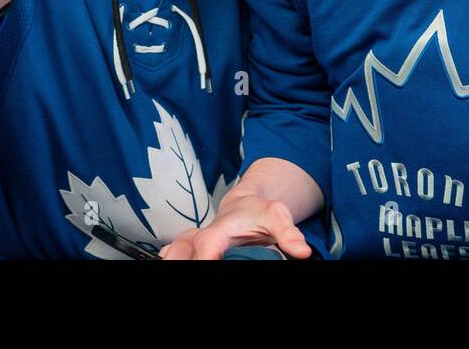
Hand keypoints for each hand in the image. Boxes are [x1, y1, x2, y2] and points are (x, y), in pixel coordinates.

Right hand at [159, 188, 310, 259]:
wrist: (246, 205)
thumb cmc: (259, 212)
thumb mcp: (277, 217)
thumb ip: (288, 234)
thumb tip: (302, 251)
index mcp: (222, 228)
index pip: (208, 244)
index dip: (205, 256)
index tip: (208, 262)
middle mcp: (204, 234)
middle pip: (182, 246)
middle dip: (179, 258)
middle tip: (182, 264)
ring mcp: (196, 241)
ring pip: (174, 248)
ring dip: (173, 257)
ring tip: (171, 263)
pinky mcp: (192, 247)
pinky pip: (174, 251)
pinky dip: (171, 256)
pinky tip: (167, 260)